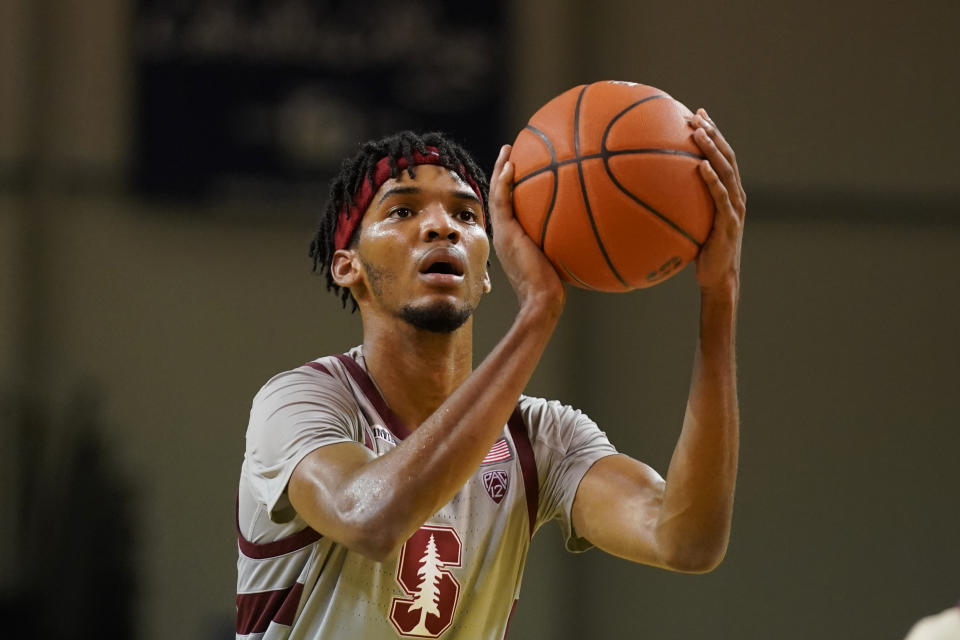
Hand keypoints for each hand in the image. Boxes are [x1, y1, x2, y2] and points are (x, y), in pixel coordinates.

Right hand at [489, 144, 565, 316]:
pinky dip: (504, 182)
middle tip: (510, 152)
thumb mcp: (562, 256)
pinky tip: (512, 165)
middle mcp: (505, 232)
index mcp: (515, 237)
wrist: (542, 297)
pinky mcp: (505, 232)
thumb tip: (594, 226)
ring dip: (501, 170)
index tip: (523, 169)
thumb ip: (568, 239)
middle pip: (500, 196)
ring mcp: (502, 232)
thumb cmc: (556, 285)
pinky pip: (502, 201)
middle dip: (504, 172)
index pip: (512, 207)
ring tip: (507, 150)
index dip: (514, 188)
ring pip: (497, 194)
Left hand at [688, 109, 745, 296]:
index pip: (722, 155)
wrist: (717, 278)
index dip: (712, 133)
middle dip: (712, 133)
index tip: (697, 113)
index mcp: (728, 192)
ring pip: (727, 171)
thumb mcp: (689, 223)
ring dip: (712, 150)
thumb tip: (647, 191)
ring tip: (698, 133)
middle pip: (727, 156)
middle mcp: (736, 195)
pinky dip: (712, 180)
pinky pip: (721, 198)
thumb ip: (679, 205)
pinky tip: (701, 167)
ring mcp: (735, 208)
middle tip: (695, 116)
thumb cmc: (700, 251)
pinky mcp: (730, 223)